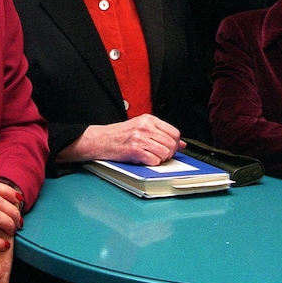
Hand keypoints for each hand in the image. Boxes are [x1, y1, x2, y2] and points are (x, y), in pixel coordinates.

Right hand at [57, 114, 184, 164]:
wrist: (100, 140)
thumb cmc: (119, 135)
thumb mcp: (141, 128)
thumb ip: (161, 133)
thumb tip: (181, 143)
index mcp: (148, 119)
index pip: (174, 132)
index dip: (175, 144)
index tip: (170, 148)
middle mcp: (145, 127)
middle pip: (171, 144)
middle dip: (169, 153)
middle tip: (159, 155)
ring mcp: (140, 138)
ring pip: (165, 153)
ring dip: (160, 159)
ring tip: (150, 156)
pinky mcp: (135, 150)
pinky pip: (154, 160)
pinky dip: (152, 163)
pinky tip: (144, 159)